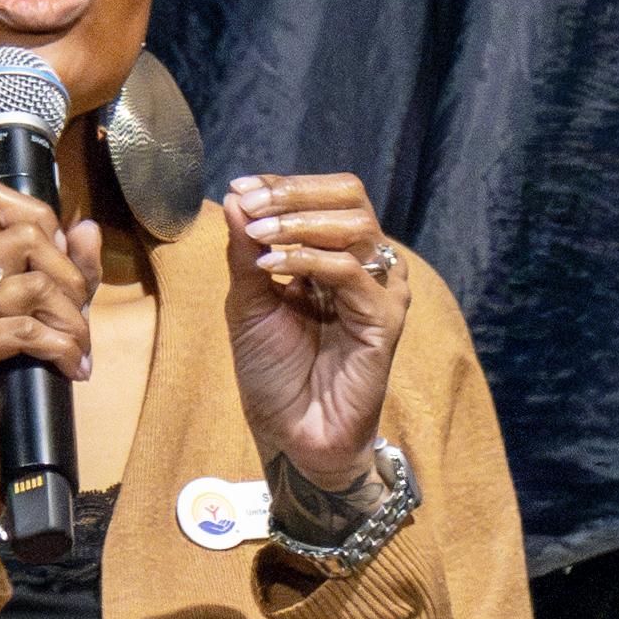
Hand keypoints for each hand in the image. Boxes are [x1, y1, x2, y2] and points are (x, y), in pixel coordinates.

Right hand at [0, 182, 98, 563]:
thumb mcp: (33, 321)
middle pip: (26, 233)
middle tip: (75, 318)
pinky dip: (63, 348)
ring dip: (73, 319)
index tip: (58, 263)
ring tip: (76, 349)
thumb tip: (86, 227)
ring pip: (35, 280)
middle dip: (69, 275)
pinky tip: (69, 368)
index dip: (40, 218)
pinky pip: (29, 328)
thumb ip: (61, 272)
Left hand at [220, 172, 408, 491]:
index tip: (238, 187)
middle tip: (250, 205)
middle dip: (293, 195)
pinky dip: (309, 260)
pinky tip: (273, 265)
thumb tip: (233, 197)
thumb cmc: (272, 374)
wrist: (290, 433)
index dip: (282, 185)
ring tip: (258, 236)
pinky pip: (352, 271)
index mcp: (333, 256)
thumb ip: (245, 251)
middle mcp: (363, 266)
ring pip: (355, 226)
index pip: (322, 197)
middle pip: (348, 198)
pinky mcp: (384, 319)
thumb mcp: (248, 303)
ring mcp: (378, 291)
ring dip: (299, 222)